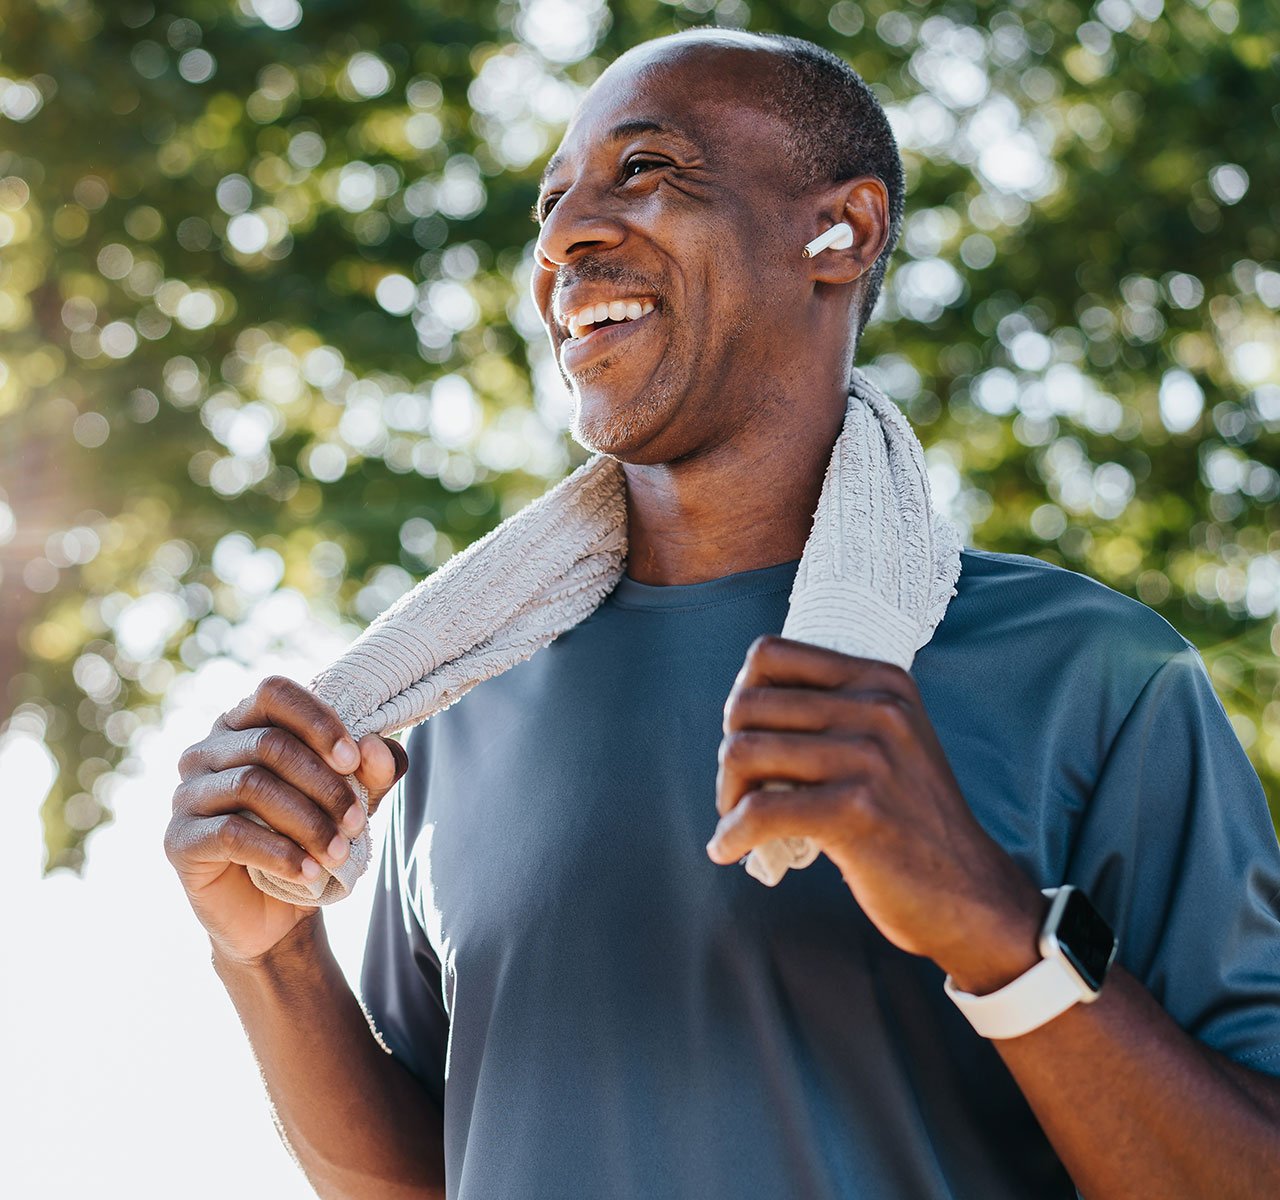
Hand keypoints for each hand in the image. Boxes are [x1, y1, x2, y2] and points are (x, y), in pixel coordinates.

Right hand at [164, 675, 408, 965]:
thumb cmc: (312, 837)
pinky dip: (279, 853)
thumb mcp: (354, 799)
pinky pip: (231, 834)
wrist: (275, 912)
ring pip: (251, 786)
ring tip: (339, 851)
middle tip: (356, 822)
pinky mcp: (178, 840)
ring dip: (307, 821)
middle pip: (269, 745)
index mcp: (245, 724)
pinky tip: (309, 872)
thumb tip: (374, 746)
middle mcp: (207, 750)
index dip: (317, 721)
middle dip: (324, 784)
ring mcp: (187, 793)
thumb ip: (372, 770)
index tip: (353, 760)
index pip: (274, 693)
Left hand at [708, 635, 1045, 990]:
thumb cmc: (910, 820)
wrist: (969, 892)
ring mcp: (869, 758)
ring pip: (744, 751)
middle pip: (748, 704)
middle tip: (740, 793)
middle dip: (730, 754)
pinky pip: (759, 810)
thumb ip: (834, 712)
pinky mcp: (855, 811)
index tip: (748, 737)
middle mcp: (878, 708)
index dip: (743, 696)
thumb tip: (742, 703)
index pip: (770, 655)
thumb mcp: (889, 741)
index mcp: (881, 680)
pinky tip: (728, 849)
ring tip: (736, 821)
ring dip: (728, 794)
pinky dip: (731, 833)